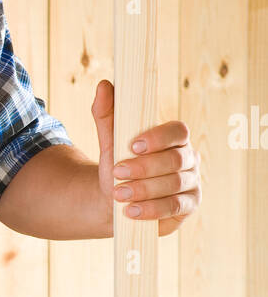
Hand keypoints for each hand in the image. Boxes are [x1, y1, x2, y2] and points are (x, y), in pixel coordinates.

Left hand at [91, 78, 201, 235]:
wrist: (116, 200)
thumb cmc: (118, 165)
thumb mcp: (109, 140)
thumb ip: (107, 114)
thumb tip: (104, 85)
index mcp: (175, 137)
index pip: (178, 131)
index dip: (158, 138)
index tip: (132, 146)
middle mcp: (189, 158)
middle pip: (175, 160)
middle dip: (145, 168)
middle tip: (118, 172)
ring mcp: (192, 183)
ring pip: (174, 185)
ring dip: (144, 190)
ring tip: (118, 194)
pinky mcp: (188, 206)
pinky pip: (175, 207)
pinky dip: (152, 209)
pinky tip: (131, 211)